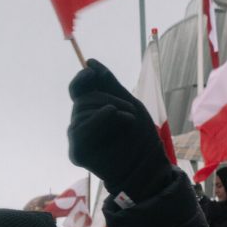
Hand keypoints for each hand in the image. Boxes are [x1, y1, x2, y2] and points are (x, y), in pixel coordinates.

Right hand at [68, 59, 171, 200]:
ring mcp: (78, 137)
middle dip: (108, 97)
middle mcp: (83, 122)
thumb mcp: (130, 104)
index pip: (78, 89)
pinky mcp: (77, 152)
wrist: (148, 165)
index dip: (82, 78)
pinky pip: (79, 130)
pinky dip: (97, 119)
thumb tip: (89, 62)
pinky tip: (112, 115)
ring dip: (111, 109)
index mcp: (94, 110)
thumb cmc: (141, 137)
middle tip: (130, 111)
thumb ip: (109, 84)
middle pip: (82, 99)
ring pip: (81, 111)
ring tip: (130, 121)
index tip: (92, 73)